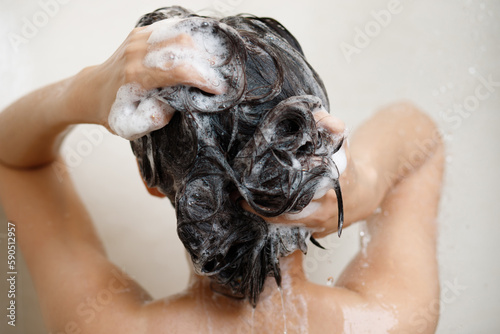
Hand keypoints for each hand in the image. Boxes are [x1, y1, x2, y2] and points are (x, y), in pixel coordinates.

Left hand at [74, 27, 223, 130]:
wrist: (93, 91)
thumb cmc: (114, 110)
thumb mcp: (133, 126)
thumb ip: (157, 117)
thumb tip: (180, 101)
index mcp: (137, 76)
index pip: (179, 71)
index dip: (204, 79)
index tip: (219, 89)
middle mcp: (137, 53)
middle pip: (183, 45)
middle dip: (206, 60)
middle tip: (220, 75)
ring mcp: (138, 39)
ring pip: (180, 33)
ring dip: (200, 47)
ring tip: (212, 64)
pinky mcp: (141, 32)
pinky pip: (172, 28)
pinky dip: (189, 38)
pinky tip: (198, 50)